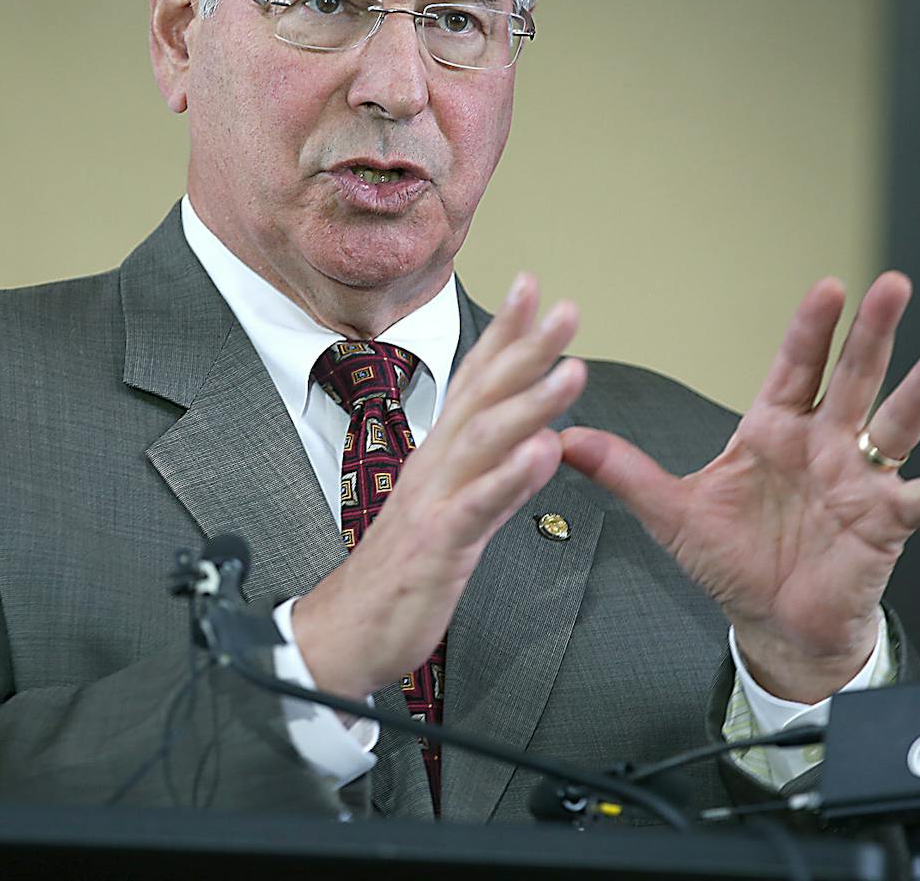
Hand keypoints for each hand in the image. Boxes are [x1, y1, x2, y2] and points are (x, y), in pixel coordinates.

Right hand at [292, 273, 585, 701]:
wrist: (347, 630)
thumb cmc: (400, 570)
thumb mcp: (450, 512)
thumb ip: (494, 474)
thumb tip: (537, 438)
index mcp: (440, 456)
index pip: (474, 381)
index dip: (504, 333)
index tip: (531, 288)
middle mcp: (436, 466)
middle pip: (482, 395)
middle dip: (526, 348)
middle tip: (565, 308)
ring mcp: (434, 501)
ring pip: (484, 441)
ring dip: (529, 402)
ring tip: (571, 370)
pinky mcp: (438, 544)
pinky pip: (477, 507)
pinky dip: (510, 477)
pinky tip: (542, 452)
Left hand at [559, 272, 919, 702]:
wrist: (770, 619)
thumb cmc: (731, 559)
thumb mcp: (671, 512)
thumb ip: (625, 472)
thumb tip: (566, 439)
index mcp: (772, 431)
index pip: (794, 368)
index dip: (811, 330)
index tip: (826, 288)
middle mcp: (822, 445)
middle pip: (852, 378)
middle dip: (873, 334)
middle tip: (894, 285)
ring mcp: (858, 481)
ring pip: (896, 424)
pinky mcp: (884, 524)